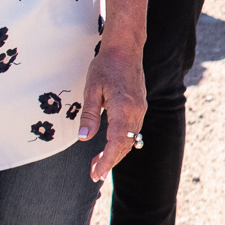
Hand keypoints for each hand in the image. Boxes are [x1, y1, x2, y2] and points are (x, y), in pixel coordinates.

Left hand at [83, 40, 145, 180]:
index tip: (96, 172)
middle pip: (125, 146)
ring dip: (116, 154)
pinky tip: (110, 146)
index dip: (107, 161)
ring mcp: (140, 110)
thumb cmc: (106, 65)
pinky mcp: (140, 107)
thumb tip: (83, 138)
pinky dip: (122, 143)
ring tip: (98, 164)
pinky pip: (133, 131)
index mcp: (123, 109)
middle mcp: (136, 112)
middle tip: (94, 175)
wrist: (125, 49)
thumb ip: (89, 116)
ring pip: (130, 140)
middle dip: (110, 162)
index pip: (116, 143)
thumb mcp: (92, 89)